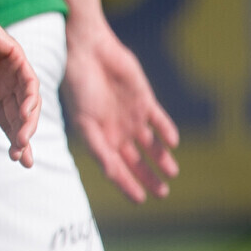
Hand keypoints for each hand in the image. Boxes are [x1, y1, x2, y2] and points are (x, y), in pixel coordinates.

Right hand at [0, 0, 39, 165]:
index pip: (7, 124)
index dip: (14, 143)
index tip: (18, 162)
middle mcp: (3, 86)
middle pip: (21, 118)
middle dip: (24, 139)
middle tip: (23, 157)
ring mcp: (11, 72)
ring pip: (29, 103)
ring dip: (28, 123)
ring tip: (21, 140)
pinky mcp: (16, 57)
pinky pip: (30, 82)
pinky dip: (30, 99)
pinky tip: (24, 115)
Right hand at [62, 17, 178, 201]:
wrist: (87, 51)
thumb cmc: (78, 86)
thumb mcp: (84, 122)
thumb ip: (98, 148)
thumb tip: (111, 173)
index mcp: (99, 138)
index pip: (116, 168)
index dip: (127, 185)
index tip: (141, 199)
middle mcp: (116, 131)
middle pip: (136, 160)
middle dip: (149, 176)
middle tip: (163, 193)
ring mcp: (131, 116)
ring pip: (151, 144)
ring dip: (161, 158)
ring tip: (172, 172)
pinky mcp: (144, 100)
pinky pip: (159, 120)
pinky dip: (166, 131)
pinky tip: (172, 143)